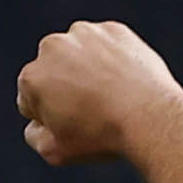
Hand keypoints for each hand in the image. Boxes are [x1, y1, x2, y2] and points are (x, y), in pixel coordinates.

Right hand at [15, 18, 182, 168]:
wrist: (151, 118)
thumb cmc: (101, 137)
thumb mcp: (55, 152)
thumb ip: (34, 135)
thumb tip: (36, 121)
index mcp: (32, 77)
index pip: (31, 99)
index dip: (51, 116)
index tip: (74, 124)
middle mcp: (52, 47)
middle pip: (53, 72)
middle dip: (65, 86)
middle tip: (92, 109)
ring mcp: (84, 34)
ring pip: (79, 54)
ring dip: (87, 69)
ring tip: (111, 95)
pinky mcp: (113, 30)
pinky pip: (107, 46)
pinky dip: (113, 60)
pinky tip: (125, 81)